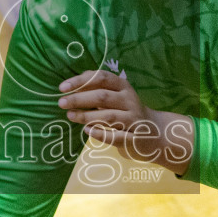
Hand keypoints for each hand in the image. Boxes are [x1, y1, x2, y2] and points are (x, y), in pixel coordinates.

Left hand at [58, 70, 192, 172]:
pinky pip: (116, 136)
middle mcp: (130, 100)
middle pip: (102, 96)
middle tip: (61, 103)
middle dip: (79, 99)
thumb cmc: (127, 112)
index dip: (81, 81)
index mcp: (123, 86)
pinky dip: (100, 134)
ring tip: (70, 116)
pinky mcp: (135, 138)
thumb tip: (72, 84)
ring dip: (86, 116)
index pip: (101, 78)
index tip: (62, 88)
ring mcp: (134, 119)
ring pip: (108, 116)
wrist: (156, 132)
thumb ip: (97, 88)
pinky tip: (87, 131)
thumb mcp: (116, 95)